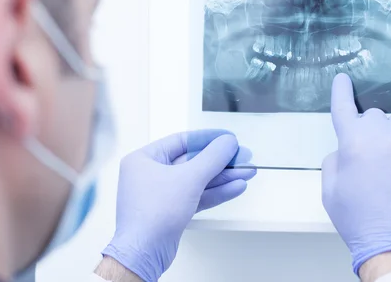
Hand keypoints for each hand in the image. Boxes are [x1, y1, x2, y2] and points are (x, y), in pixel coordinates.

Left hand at [102, 130, 256, 281]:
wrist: (144, 252)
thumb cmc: (151, 214)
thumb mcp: (188, 178)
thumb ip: (212, 158)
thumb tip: (226, 143)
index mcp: (144, 159)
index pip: (181, 141)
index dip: (208, 138)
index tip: (227, 138)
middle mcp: (150, 174)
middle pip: (192, 161)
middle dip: (220, 161)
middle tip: (241, 157)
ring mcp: (161, 194)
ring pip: (197, 180)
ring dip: (222, 177)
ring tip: (246, 172)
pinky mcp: (172, 211)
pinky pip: (197, 196)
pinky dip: (216, 192)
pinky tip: (235, 187)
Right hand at [322, 73, 390, 275]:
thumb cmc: (358, 218)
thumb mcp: (329, 189)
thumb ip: (333, 159)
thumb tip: (345, 150)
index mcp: (351, 143)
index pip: (343, 107)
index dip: (341, 91)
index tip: (343, 79)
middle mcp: (379, 136)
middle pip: (370, 116)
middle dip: (365, 130)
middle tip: (365, 156)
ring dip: (387, 136)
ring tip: (387, 164)